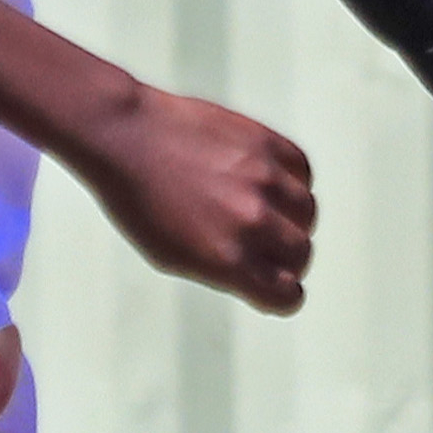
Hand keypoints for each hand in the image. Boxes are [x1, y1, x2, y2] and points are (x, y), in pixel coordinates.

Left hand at [57, 86, 315, 313]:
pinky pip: (301, 171)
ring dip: (291, 219)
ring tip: (262, 211)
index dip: (281, 296)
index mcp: (227, 260)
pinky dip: (290, 180)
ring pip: (307, 212)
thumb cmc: (139, 203)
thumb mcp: (172, 256)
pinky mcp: (267, 142)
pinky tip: (265, 182)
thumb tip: (267, 278)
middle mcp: (252, 221)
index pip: (287, 296)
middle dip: (288, 259)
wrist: (125, 137)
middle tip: (266, 249)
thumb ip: (225, 271)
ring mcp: (264, 179)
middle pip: (301, 254)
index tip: (272, 287)